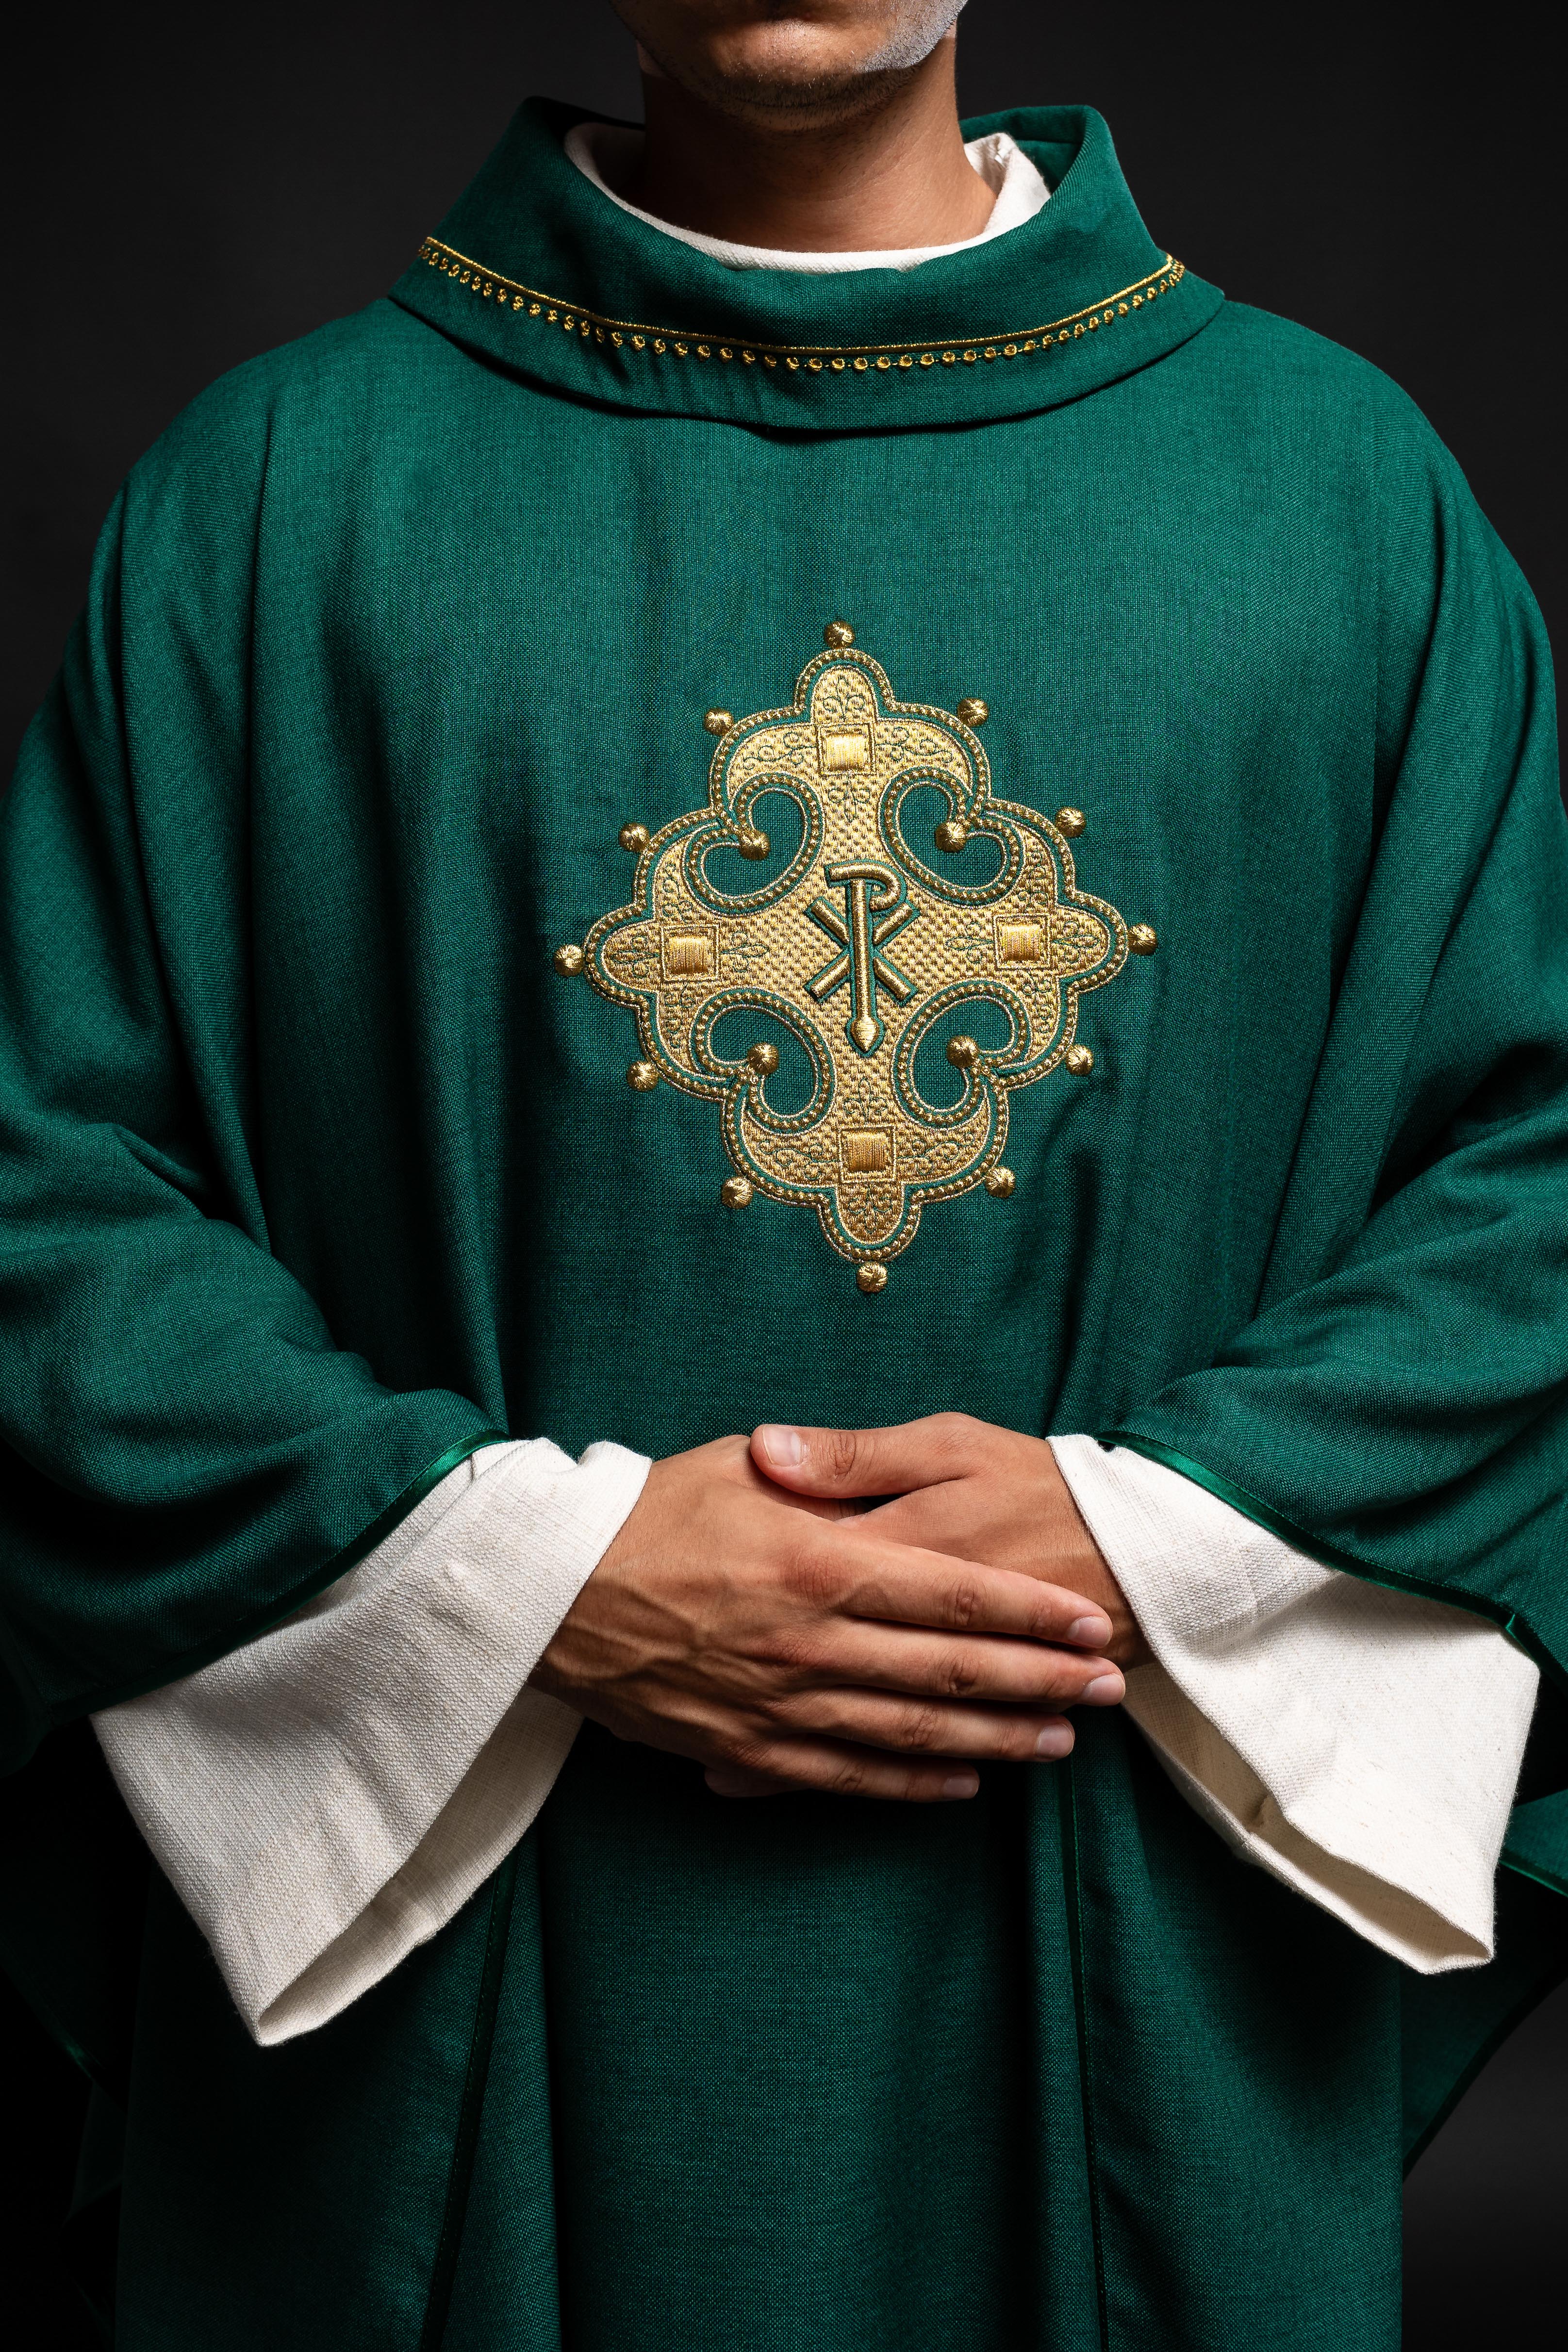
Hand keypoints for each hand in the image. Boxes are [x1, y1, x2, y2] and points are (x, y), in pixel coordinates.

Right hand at [529, 1435, 1126, 1802]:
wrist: (547, 1594)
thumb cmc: (645, 1513)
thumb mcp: (739, 1467)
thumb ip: (824, 1475)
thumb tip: (886, 1477)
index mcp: (818, 1563)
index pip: (955, 1594)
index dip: (1032, 1613)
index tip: (1089, 1623)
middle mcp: (811, 1642)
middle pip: (953, 1670)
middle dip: (1042, 1683)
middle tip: (1106, 1689)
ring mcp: (781, 1705)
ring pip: (914, 1731)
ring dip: (997, 1740)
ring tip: (1059, 1742)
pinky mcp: (748, 1750)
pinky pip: (849, 1775)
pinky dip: (913, 1782)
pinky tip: (962, 1781)